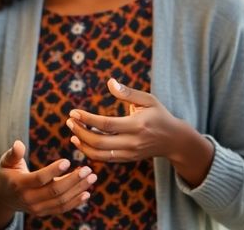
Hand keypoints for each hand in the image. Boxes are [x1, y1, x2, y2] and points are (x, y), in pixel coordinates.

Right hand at [0, 140, 96, 227]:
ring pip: (61, 201)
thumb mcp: (6, 162)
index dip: (53, 170)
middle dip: (73, 180)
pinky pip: (62, 209)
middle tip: (88, 169)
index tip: (68, 161)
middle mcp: (29, 199)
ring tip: (92, 178)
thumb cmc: (7, 174)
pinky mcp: (43, 212)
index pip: (39, 179)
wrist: (2, 198)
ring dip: (78, 190)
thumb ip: (13, 153)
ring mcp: (37, 208)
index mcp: (19, 184)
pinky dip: (75, 202)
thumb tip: (18, 143)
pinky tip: (87, 193)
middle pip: (55, 191)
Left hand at [67, 78, 214, 186]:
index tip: (73, 112)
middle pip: (99, 141)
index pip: (106, 124)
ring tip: (73, 132)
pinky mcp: (127, 159)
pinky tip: (81, 142)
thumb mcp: (148, 99)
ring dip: (82, 144)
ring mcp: (129, 154)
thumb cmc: (159, 115)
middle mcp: (132, 142)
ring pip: (99, 154)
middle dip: (80, 132)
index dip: (87, 119)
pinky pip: (104, 159)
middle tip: (70, 121)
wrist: (173, 140)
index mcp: (137, 125)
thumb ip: (128, 92)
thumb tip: (109, 82)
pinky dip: (90, 152)